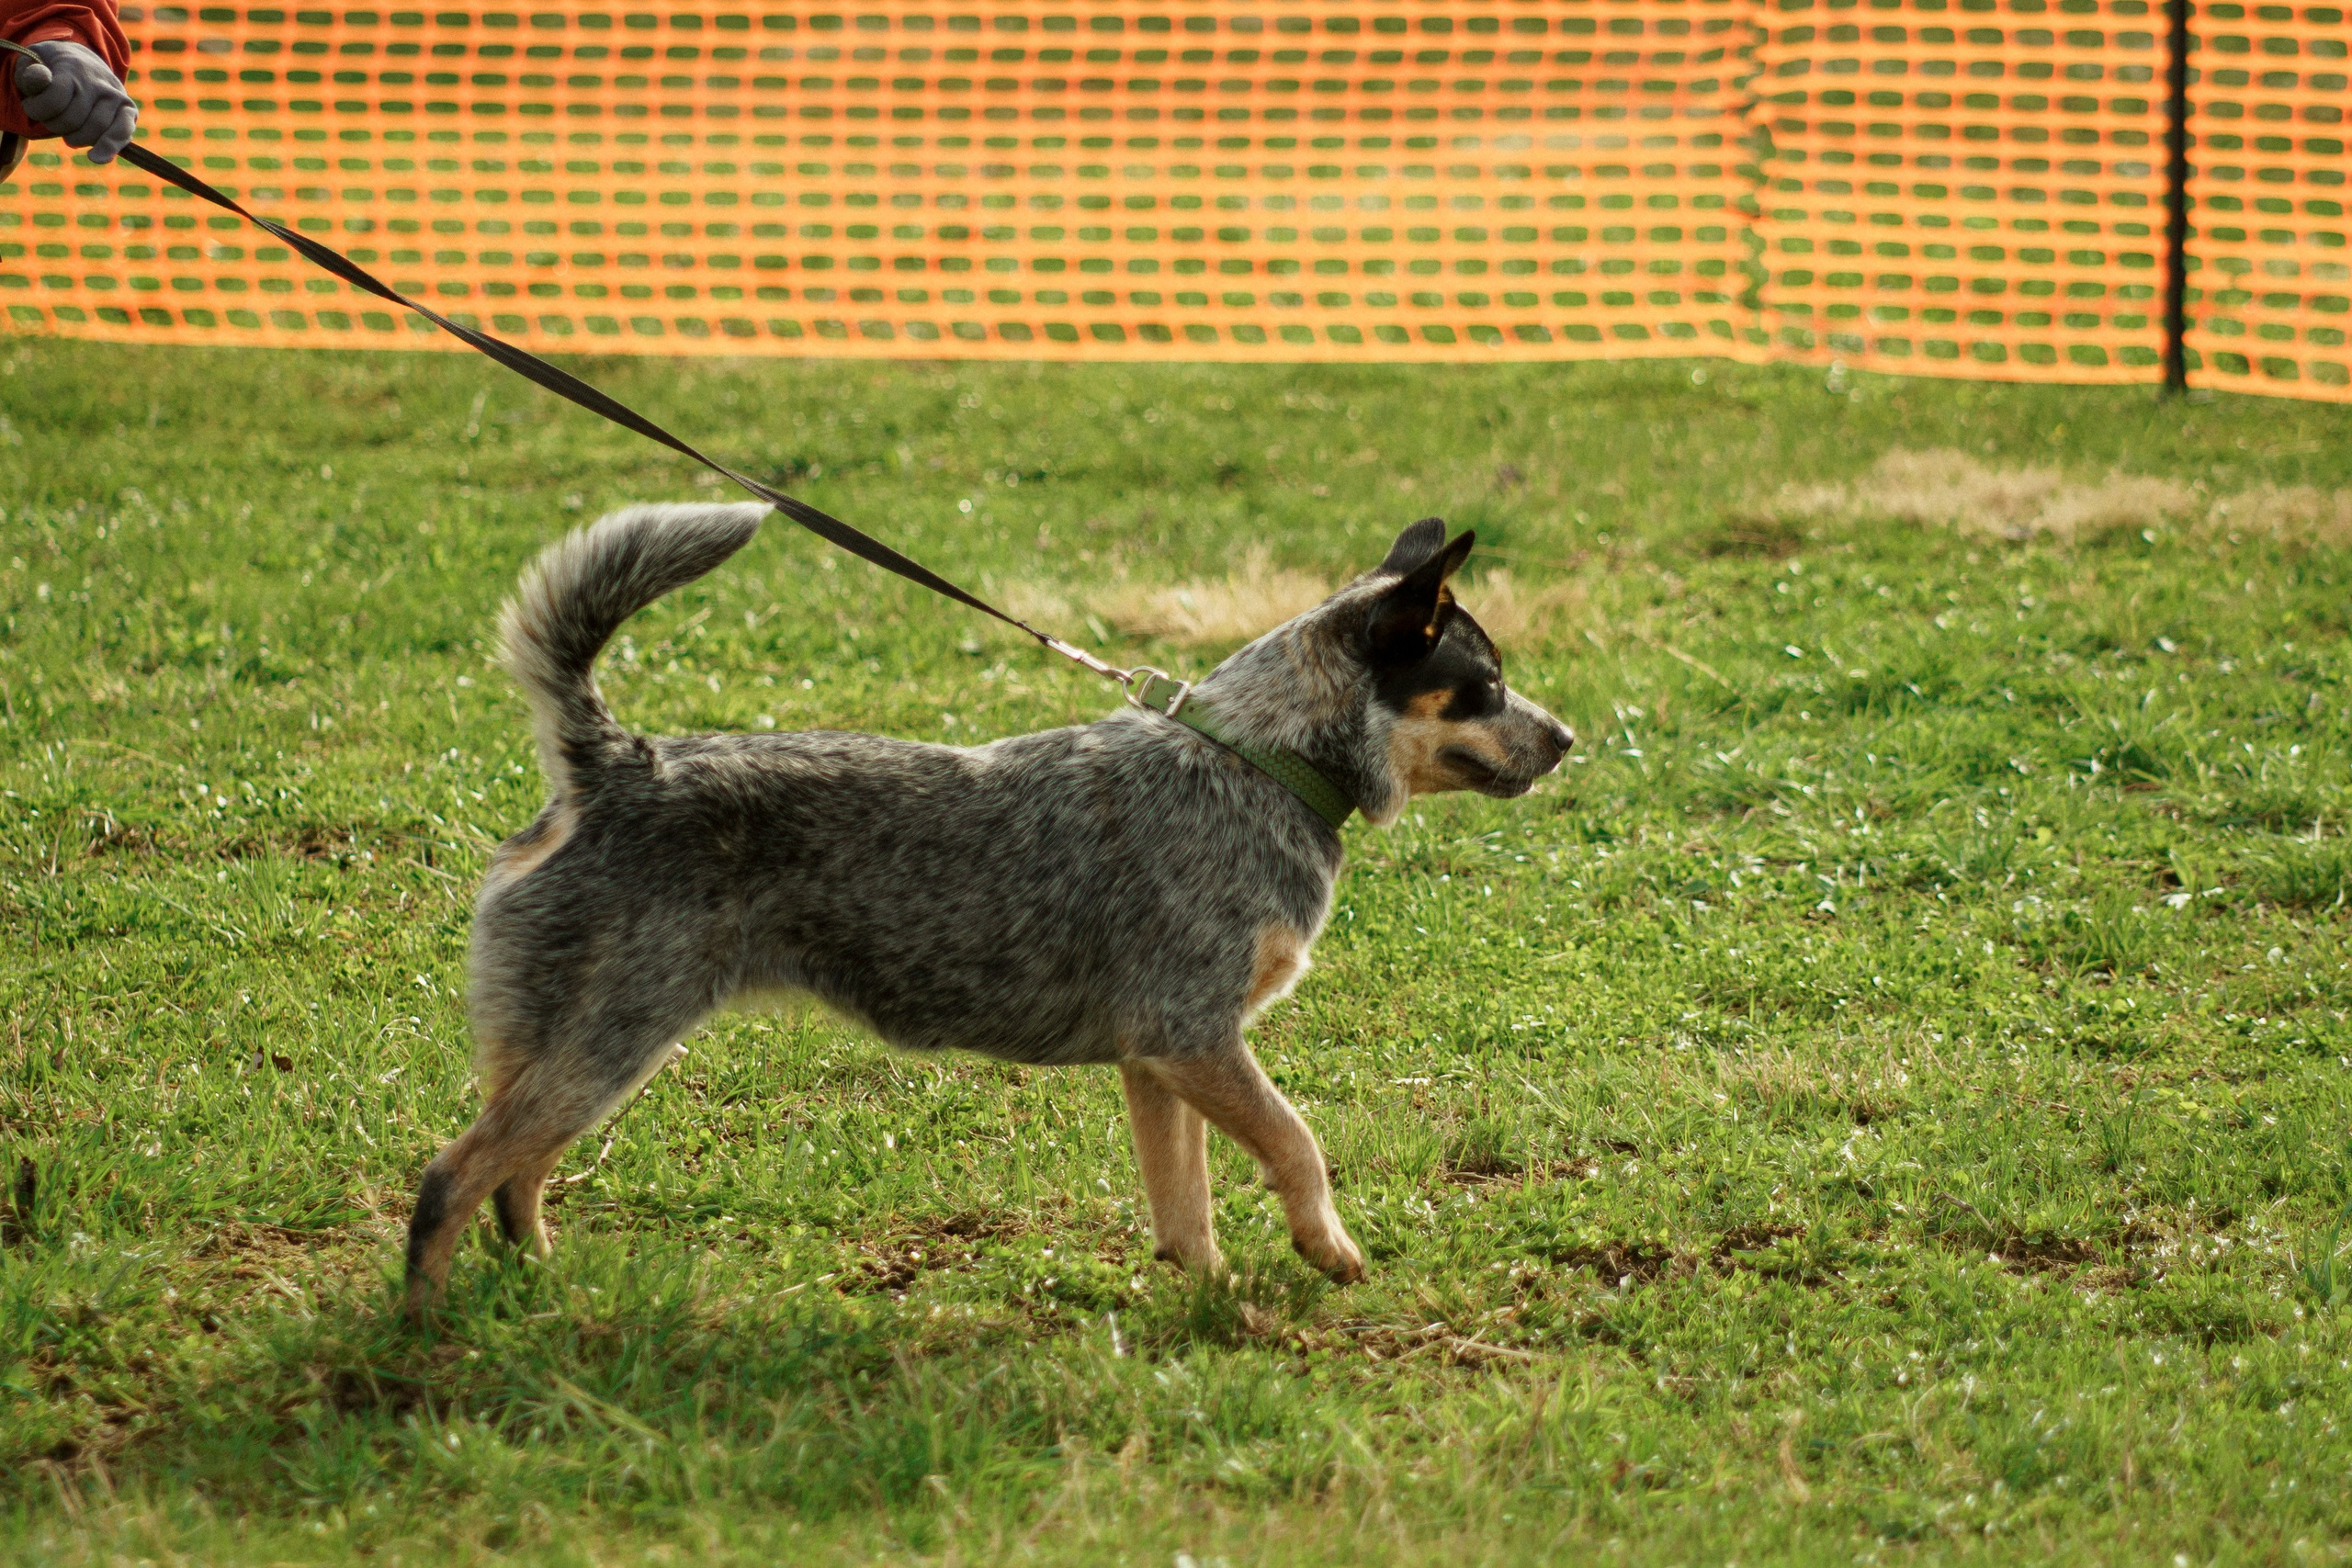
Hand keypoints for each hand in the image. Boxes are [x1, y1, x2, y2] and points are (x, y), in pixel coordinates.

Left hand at [13, 40, 136, 163]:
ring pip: (94, 131)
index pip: (55, 100)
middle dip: (56, 126)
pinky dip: (109, 147)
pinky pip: (122, 133)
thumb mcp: (32, 64)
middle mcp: (98, 82)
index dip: (36, 110)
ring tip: (69, 134)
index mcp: (73, 68)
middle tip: (51, 120)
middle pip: (73, 120)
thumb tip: (42, 79)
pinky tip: (96, 157)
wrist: (83, 60)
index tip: (30, 106)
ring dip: (75, 139)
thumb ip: (30, 75)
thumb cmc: (51, 69)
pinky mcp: (129, 109)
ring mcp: (116, 95)